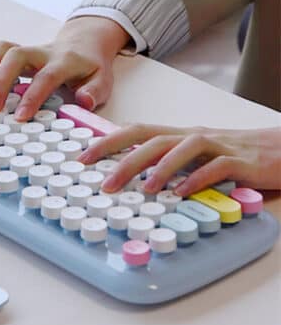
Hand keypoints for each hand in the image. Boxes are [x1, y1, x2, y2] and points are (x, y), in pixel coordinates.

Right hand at [0, 17, 129, 120]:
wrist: (82, 42)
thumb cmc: (90, 68)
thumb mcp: (103, 80)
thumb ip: (95, 91)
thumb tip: (82, 100)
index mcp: (64, 60)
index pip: (46, 75)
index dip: (32, 95)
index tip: (20, 117)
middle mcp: (41, 51)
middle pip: (15, 55)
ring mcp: (24, 49)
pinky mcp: (10, 53)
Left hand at [79, 124, 280, 195]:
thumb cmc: (236, 153)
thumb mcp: (196, 155)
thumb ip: (168, 162)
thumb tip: (133, 175)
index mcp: (179, 135)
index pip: (137, 131)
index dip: (108, 141)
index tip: (83, 157)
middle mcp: (193, 136)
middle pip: (152, 138)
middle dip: (124, 157)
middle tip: (103, 181)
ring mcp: (218, 145)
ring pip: (181, 148)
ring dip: (159, 167)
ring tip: (141, 188)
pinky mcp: (241, 161)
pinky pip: (217, 166)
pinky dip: (198, 178)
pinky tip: (183, 192)